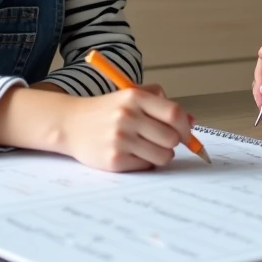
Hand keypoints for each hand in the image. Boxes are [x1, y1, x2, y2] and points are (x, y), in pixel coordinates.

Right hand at [58, 84, 194, 172]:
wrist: (70, 124)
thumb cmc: (106, 110)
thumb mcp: (132, 95)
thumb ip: (162, 103)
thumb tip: (191, 122)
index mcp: (134, 97)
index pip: (174, 114)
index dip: (186, 127)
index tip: (187, 134)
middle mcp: (127, 117)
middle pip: (172, 138)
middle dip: (172, 142)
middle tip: (162, 140)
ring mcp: (120, 139)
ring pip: (162, 156)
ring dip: (161, 154)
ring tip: (148, 147)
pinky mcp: (114, 160)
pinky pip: (146, 166)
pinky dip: (144, 162)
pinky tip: (132, 153)